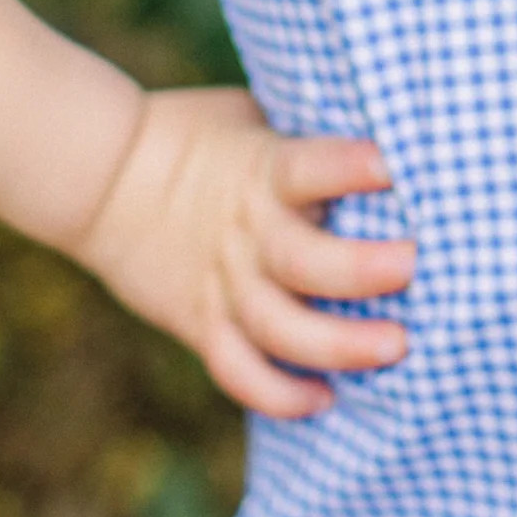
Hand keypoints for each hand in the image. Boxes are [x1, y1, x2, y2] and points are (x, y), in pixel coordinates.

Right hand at [66, 86, 413, 419]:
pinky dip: (279, 394)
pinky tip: (325, 399)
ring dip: (339, 344)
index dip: (353, 168)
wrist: (103, 176)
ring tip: (396, 346)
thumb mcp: (252, 117)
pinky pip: (239, 371)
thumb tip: (385, 130)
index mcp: (262, 169)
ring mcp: (224, 283)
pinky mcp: (202, 322)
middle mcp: (247, 231)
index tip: (397, 167)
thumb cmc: (196, 133)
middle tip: (414, 267)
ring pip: (281, 329)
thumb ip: (304, 135)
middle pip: (306, 262)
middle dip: (364, 270)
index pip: (312, 166)